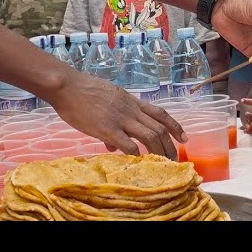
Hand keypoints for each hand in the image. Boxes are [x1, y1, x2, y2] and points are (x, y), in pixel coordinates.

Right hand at [49, 70, 186, 159]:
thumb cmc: (82, 92)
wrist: (67, 86)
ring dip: (160, 152)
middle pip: (160, 128)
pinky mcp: (108, 128)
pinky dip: (137, 155)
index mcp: (132, 101)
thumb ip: (114, 119)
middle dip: (170, 145)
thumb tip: (113, 146)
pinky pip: (129, 145)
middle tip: (175, 160)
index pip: (160, 113)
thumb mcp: (106, 100)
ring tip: (164, 165)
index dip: (175, 126)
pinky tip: (138, 163)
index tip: (183, 138)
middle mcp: (131, 109)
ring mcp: (121, 119)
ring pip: (150, 136)